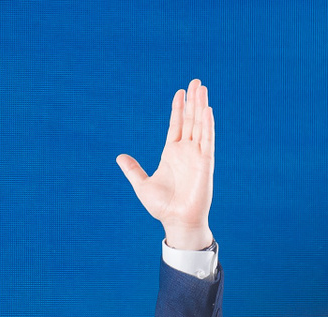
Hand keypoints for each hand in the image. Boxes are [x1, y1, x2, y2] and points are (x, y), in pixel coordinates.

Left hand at [117, 79, 215, 250]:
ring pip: (200, 125)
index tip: (180, 92)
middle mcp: (186, 152)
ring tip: (202, 89)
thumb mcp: (142, 185)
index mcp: (171, 154)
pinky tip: (207, 111)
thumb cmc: (162, 207)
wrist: (176, 222)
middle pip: (190, 120)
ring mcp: (196, 156)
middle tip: (196, 82)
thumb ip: (133, 170)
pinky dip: (207, 125)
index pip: (177, 125)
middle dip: (193, 101)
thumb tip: (120, 157)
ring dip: (201, 107)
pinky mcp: (205, 163)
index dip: (178, 109)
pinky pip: (207, 140)